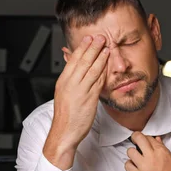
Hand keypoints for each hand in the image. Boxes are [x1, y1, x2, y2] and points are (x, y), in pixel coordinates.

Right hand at [43, 35, 108, 169]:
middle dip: (92, 48)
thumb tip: (71, 66)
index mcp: (63, 81)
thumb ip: (69, 79)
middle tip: (99, 37)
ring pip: (91, 70)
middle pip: (83, 62)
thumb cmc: (65, 116)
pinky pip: (97, 82)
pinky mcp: (89, 99)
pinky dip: (103, 72)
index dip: (82, 48)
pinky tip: (107, 66)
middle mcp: (71, 84)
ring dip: (100, 57)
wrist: (64, 133)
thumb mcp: (63, 93)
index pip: (73, 60)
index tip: (88, 38)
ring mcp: (80, 91)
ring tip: (106, 47)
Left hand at [125, 132, 170, 170]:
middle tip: (135, 140)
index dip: (145, 138)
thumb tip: (156, 140)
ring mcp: (144, 167)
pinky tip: (134, 166)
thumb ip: (163, 148)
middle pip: (138, 138)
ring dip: (132, 153)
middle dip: (136, 137)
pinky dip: (129, 165)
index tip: (144, 140)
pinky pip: (127, 166)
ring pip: (130, 151)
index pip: (149, 137)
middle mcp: (151, 157)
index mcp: (161, 152)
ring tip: (135, 157)